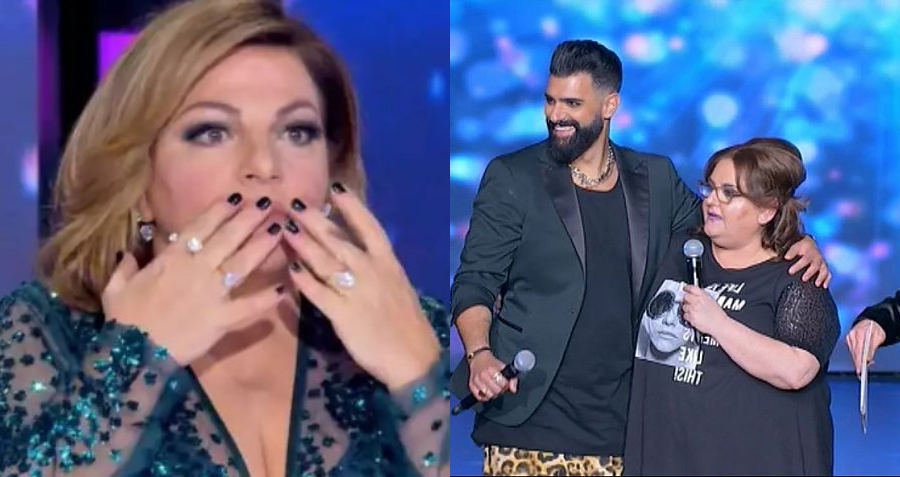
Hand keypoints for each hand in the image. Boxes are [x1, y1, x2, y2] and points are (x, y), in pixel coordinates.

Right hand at [102, 194, 285, 364]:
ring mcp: (212, 293)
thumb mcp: (116, 288)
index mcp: (172, 259)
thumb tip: (129, 254)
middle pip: (228, 237)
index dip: (220, 210)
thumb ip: (125, 267)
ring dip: (261, 245)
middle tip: (268, 203)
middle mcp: (196, 269)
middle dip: (249, 218)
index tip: (237, 197)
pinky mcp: (222, 318)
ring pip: (242, 263)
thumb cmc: (124, 319)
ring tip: (278, 230)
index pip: (201, 226)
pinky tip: (282, 289)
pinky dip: (265, 299)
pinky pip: (248, 307)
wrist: (134, 353)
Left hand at [284, 183, 440, 391]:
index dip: (351, 206)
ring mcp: (357, 292)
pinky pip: (318, 293)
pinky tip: (290, 270)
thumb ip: (377, 267)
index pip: (368, 226)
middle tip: (293, 203)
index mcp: (388, 262)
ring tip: (285, 229)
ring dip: (303, 244)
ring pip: (324, 262)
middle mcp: (372, 271)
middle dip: (314, 220)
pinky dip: (303, 281)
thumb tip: (354, 248)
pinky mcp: (343, 315)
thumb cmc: (405, 321)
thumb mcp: (398, 285)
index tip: (334, 188)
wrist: (413, 357)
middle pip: (338, 240)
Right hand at [468, 352, 516, 401]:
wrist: (478, 358)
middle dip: (500, 390)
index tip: (505, 383)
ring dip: (493, 394)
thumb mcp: (503, 367)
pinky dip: (484, 397)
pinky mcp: (471, 385)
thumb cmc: (491, 363)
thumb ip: (511, 378)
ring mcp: (476, 381)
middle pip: (496, 391)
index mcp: (492, 370)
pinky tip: (487, 392)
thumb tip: (513, 390)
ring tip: (493, 389)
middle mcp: (483, 375)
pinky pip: (480, 397)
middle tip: (499, 386)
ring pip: (489, 395)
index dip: (506, 385)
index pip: (503, 384)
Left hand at [681, 284, 726, 334]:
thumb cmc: (717, 314)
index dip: (687, 288)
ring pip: (684, 307)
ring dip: (687, 309)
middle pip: (685, 297)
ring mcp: (693, 309)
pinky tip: (695, 317)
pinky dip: (688, 317)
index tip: (685, 289)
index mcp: (703, 295)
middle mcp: (697, 301)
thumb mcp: (711, 300)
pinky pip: (685, 315)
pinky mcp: (691, 318)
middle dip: (686, 300)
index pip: (691, 288)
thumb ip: (701, 295)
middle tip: (689, 302)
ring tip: (695, 312)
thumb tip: (693, 292)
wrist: (720, 325)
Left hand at [785, 235, 830, 287]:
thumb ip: (792, 251)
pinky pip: (829, 273)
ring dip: (820, 277)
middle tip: (804, 279)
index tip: (791, 271)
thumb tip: (786, 257)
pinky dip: (827, 280)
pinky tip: (824, 286)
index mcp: (810, 252)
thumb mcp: (797, 245)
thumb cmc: (804, 246)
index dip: (798, 266)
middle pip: (815, 266)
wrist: (814, 243)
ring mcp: (822, 262)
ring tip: (816, 284)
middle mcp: (817, 257)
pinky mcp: (825, 266)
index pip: (804, 259)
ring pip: (824, 270)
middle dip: (810, 273)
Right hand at [846, 319, 885, 375]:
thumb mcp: (878, 338)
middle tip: (861, 372)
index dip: (859, 361)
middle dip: (858, 363)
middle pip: (854, 353)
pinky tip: (859, 359)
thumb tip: (868, 360)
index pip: (858, 351)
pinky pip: (851, 350)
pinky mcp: (848, 339)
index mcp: (859, 334)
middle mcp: (852, 336)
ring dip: (857, 360)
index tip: (860, 370)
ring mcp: (849, 337)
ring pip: (852, 353)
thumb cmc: (875, 329)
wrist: (871, 321)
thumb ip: (872, 349)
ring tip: (862, 367)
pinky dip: (855, 356)